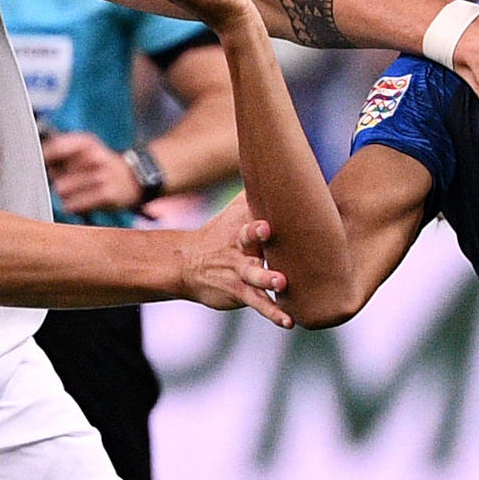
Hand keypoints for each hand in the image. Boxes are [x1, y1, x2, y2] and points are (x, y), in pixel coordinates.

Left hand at [42, 131, 142, 212]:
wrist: (135, 178)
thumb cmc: (101, 164)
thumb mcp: (86, 148)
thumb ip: (60, 150)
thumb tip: (35, 160)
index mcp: (86, 141)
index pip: (54, 148)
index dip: (43, 160)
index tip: (39, 166)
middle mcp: (94, 156)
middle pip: (54, 174)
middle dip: (56, 179)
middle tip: (68, 179)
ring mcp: (101, 176)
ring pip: (62, 190)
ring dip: (64, 194)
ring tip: (76, 191)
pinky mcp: (106, 194)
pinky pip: (74, 205)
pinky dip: (73, 206)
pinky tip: (81, 202)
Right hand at [179, 195, 292, 327]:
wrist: (190, 264)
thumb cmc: (222, 232)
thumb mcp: (237, 208)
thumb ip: (259, 189)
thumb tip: (280, 157)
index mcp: (243, 225)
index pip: (250, 216)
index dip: (257, 216)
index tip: (265, 217)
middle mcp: (241, 247)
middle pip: (248, 240)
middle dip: (256, 236)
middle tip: (266, 231)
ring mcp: (239, 271)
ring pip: (254, 275)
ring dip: (268, 278)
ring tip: (282, 283)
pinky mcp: (239, 293)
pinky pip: (258, 303)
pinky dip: (273, 313)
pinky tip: (289, 322)